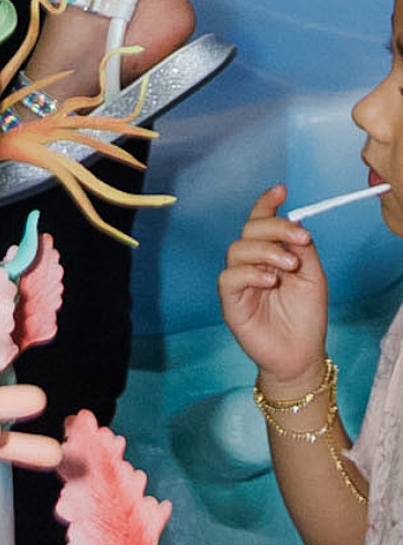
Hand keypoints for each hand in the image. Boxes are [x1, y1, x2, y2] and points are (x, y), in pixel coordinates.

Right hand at [218, 185, 331, 390]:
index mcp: (269, 253)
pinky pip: (230, 277)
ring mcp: (239, 280)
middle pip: (250, 229)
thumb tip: (296, 221)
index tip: (281, 190)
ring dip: (265, 251)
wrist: (301, 353)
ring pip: (238, 249)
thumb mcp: (313, 277)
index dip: (267, 203)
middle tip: (300, 240)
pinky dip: (251, 273)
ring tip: (288, 266)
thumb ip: (303, 250)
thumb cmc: (305, 316)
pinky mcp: (230, 300)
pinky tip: (270, 281)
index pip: (261, 221)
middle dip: (275, 228)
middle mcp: (251, 262)